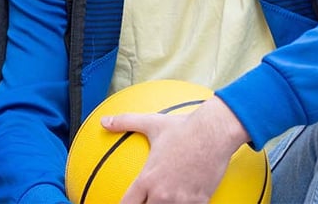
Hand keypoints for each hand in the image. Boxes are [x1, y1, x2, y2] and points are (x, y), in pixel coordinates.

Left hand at [103, 97, 247, 203]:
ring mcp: (183, 200)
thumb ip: (125, 122)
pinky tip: (184, 202)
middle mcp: (163, 194)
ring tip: (163, 203)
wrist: (214, 133)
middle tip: (145, 201)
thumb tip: (104, 121)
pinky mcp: (201, 201)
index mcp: (147, 179)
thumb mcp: (151, 123)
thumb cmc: (182, 128)